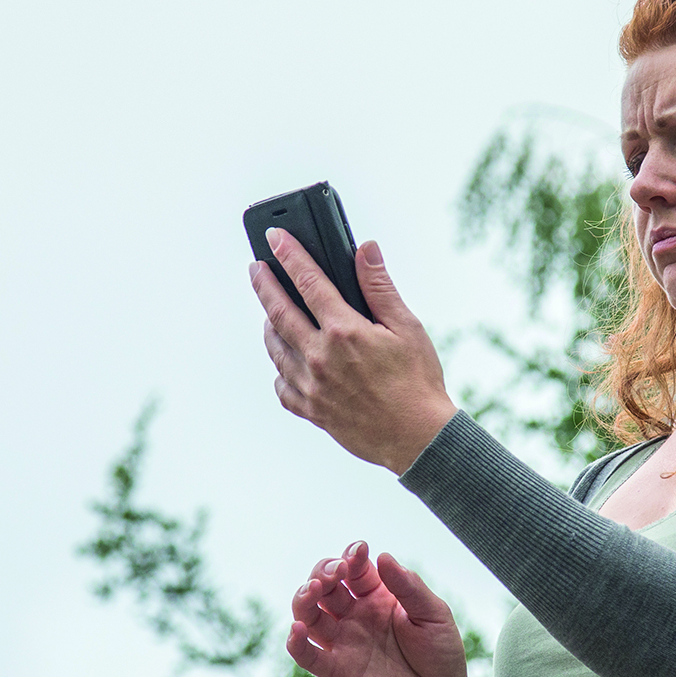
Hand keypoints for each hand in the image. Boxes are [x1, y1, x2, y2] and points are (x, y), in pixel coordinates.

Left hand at [253, 231, 456, 473]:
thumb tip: (365, 250)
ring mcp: (311, 386)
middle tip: (257, 268)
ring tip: (270, 313)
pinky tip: (287, 361)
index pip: (308, 281)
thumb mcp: (408, 328)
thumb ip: (380, 287)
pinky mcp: (311, 411)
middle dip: (264, 284)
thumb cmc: (418, 382)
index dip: (289, 255)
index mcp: (344, 331)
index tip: (275, 238)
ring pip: (275, 348)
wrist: (419, 439)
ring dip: (269, 325)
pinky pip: (282, 386)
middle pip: (278, 312)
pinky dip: (280, 369)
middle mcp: (320, 357)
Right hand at [288, 541, 471, 676]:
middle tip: (338, 572)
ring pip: (309, 615)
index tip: (359, 551)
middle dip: (325, 572)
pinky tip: (297, 629)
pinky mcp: (338, 671)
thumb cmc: (441, 654)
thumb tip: (384, 557)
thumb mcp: (434, 615)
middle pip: (326, 586)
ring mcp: (344, 642)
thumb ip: (410, 588)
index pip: (355, 569)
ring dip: (304, 599)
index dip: (352, 557)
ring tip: (313, 589)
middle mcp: (356, 615)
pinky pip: (308, 656)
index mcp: (379, 597)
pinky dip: (296, 643)